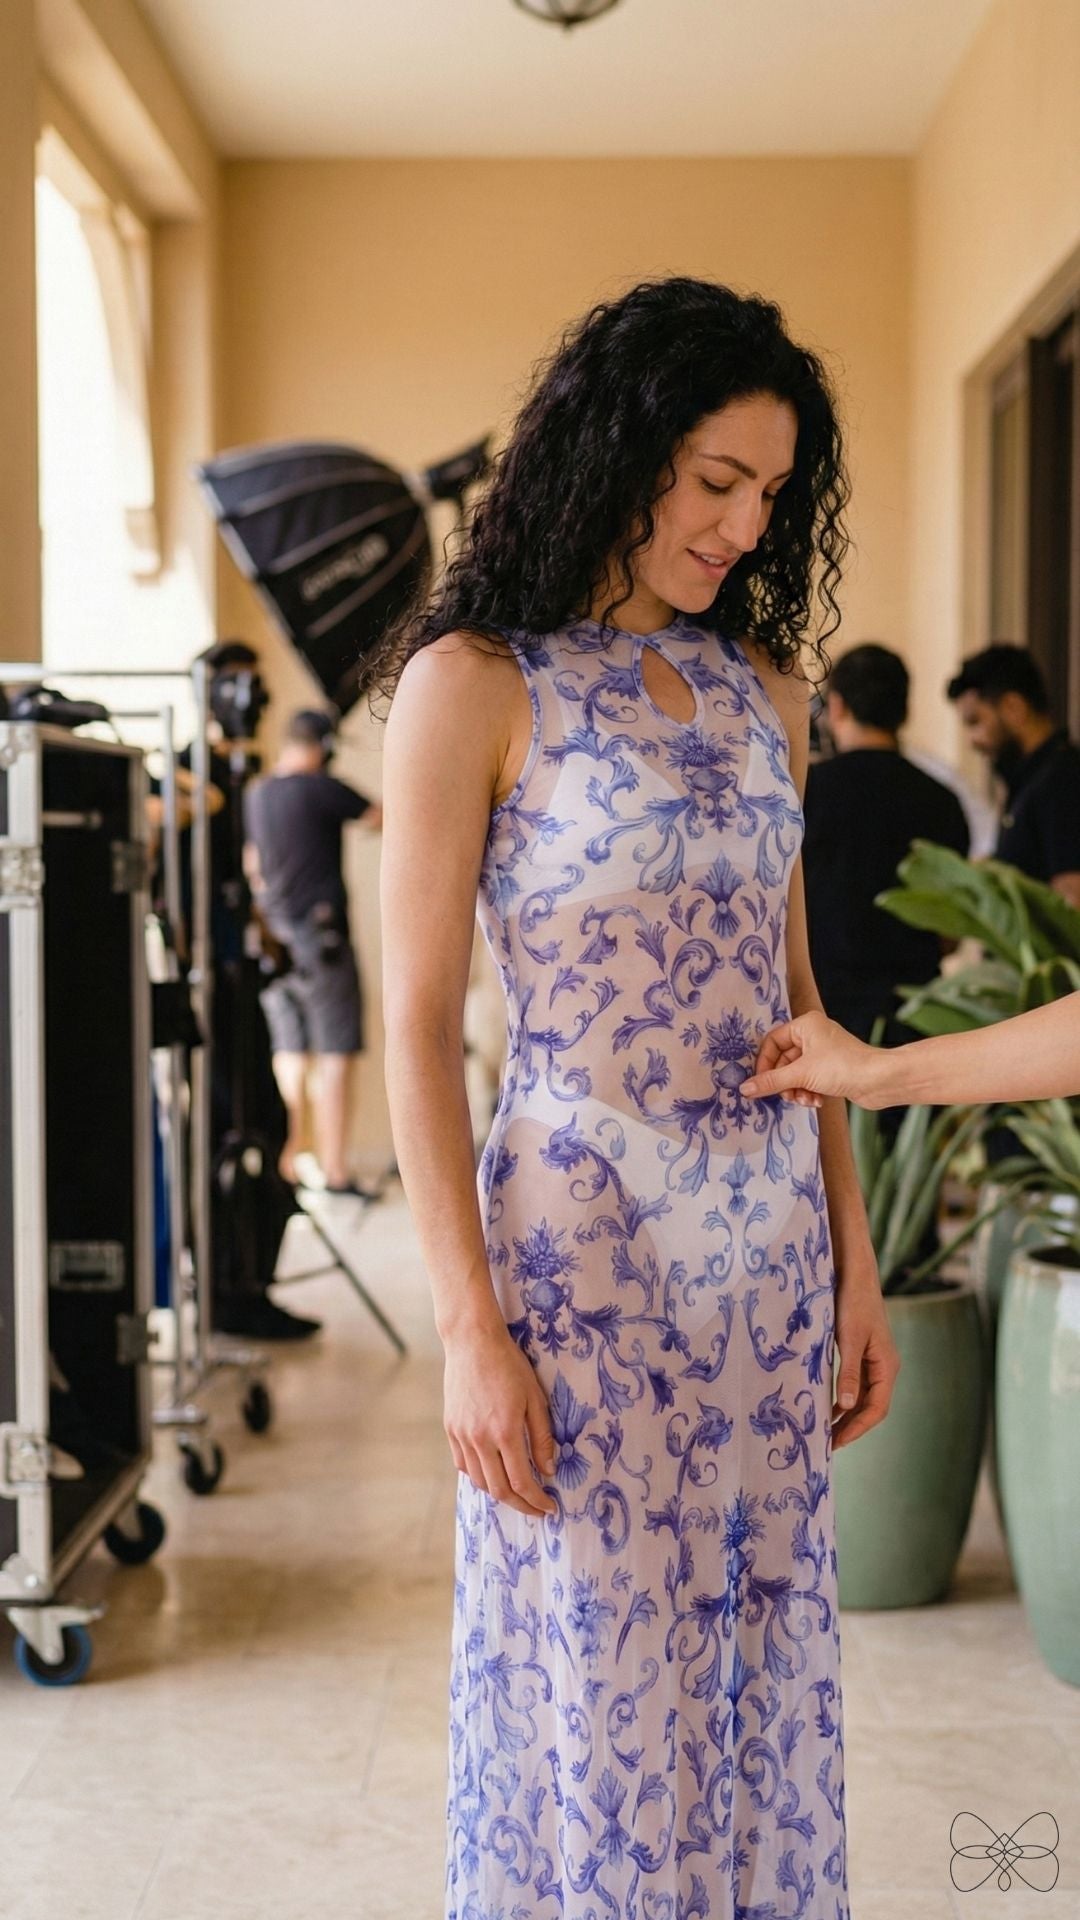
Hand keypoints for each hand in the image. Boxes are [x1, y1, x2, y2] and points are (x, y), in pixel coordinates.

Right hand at [443, 1324, 557, 1517]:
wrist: (472, 1341)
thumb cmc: (509, 1365)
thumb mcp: (535, 1399)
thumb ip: (542, 1438)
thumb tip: (548, 1471)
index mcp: (505, 1431)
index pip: (521, 1482)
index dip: (537, 1501)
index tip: (549, 1508)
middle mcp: (480, 1439)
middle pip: (499, 1490)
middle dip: (521, 1505)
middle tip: (537, 1508)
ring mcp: (462, 1435)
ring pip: (479, 1480)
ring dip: (499, 1493)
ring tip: (517, 1492)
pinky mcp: (450, 1428)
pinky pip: (462, 1464)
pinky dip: (478, 1475)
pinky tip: (492, 1473)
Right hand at [741, 1010, 881, 1107]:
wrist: (879, 1081)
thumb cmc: (842, 1067)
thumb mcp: (801, 1074)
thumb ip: (771, 1081)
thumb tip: (744, 1088)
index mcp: (805, 1025)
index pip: (772, 1042)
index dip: (764, 1063)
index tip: (760, 1083)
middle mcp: (813, 1035)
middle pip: (783, 1060)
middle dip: (784, 1082)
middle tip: (785, 1095)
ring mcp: (823, 1053)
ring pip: (796, 1073)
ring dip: (796, 1090)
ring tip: (804, 1100)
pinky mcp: (831, 1069)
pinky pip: (809, 1080)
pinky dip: (809, 1092)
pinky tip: (816, 1102)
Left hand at [830, 1266, 900, 1449]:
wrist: (854, 1272)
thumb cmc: (853, 1302)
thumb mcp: (848, 1338)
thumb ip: (849, 1373)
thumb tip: (847, 1407)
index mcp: (887, 1366)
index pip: (877, 1409)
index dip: (857, 1428)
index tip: (836, 1443)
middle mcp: (884, 1367)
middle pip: (871, 1407)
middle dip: (851, 1426)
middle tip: (828, 1444)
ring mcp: (874, 1360)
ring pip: (863, 1397)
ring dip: (847, 1414)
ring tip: (827, 1431)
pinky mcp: (862, 1352)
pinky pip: (856, 1383)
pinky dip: (844, 1397)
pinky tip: (829, 1405)